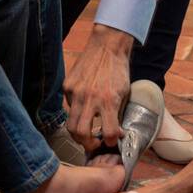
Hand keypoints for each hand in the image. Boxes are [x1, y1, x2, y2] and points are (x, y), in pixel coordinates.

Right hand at [64, 28, 131, 150]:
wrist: (107, 47)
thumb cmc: (118, 71)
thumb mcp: (124, 94)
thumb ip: (118, 115)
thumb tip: (114, 134)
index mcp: (109, 100)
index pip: (107, 133)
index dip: (110, 141)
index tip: (111, 141)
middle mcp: (90, 98)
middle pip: (81, 134)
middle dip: (88, 145)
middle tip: (93, 144)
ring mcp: (76, 92)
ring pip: (70, 125)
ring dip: (77, 134)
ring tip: (85, 134)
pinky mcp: (67, 86)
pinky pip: (68, 107)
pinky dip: (75, 112)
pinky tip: (84, 108)